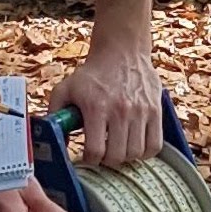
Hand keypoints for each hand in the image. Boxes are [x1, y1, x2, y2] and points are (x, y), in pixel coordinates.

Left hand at [48, 45, 161, 166]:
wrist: (121, 51)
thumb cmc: (92, 74)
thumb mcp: (66, 89)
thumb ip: (55, 115)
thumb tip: (57, 142)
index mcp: (96, 106)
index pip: (96, 151)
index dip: (90, 159)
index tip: (89, 156)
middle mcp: (120, 110)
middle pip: (117, 156)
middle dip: (108, 160)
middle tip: (104, 152)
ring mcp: (141, 111)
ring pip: (136, 153)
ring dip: (126, 157)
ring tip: (119, 148)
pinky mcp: (156, 110)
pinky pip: (155, 145)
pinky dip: (145, 152)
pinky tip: (136, 145)